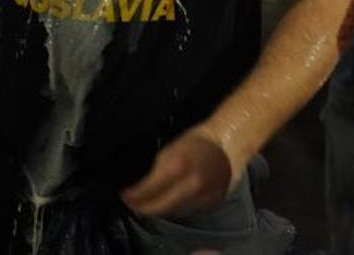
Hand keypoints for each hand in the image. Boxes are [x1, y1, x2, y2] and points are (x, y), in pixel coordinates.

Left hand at [120, 126, 234, 217]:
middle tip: (132, 205)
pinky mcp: (212, 203)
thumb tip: (142, 186)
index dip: (133, 196)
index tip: (124, 196)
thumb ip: (157, 169)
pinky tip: (168, 205)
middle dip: (143, 208)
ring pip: (174, 213)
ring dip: (159, 211)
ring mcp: (203, 197)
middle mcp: (191, 186)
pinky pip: (188, 212)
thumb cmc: (198, 140)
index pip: (148, 190)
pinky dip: (175, 210)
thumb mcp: (171, 148)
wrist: (229, 142)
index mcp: (177, 167)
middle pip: (159, 208)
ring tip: (147, 206)